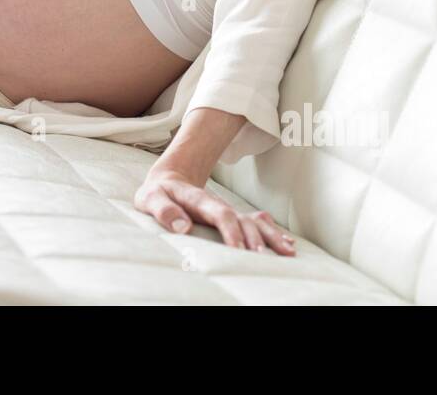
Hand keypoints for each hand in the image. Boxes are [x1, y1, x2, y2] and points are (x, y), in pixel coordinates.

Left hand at [134, 165, 296, 254]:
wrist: (170, 177)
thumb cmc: (158, 193)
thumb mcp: (150, 198)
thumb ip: (163, 210)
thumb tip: (183, 228)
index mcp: (197, 199)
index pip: (219, 213)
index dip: (230, 230)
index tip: (238, 249)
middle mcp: (217, 204)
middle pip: (243, 219)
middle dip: (255, 238)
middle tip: (264, 258)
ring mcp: (227, 210)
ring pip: (254, 221)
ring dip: (271, 236)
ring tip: (286, 252)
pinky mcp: (232, 216)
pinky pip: (257, 222)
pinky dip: (273, 232)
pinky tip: (287, 244)